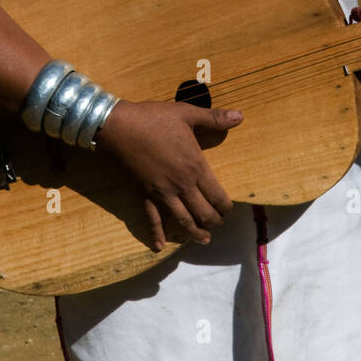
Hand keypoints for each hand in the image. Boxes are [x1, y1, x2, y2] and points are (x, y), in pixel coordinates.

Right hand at [95, 99, 242, 250]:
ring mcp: (163, 193)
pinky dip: (157, 233)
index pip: (217, 196)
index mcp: (195, 167)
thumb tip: (240, 116)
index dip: (226, 207)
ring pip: (183, 221)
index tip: (229, 210)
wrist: (120, 127)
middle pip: (203, 213)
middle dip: (214, 221)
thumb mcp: (187, 113)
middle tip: (219, 223)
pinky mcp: (146, 194)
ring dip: (195, 233)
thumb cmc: (154, 118)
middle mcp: (182, 185)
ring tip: (204, 239)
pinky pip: (152, 218)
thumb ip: (214, 118)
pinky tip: (159, 246)